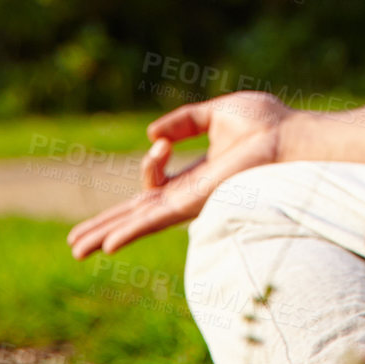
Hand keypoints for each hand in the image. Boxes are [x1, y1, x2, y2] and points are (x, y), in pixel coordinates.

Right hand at [67, 90, 292, 259]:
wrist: (290, 137)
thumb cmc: (267, 123)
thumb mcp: (216, 113)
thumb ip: (183, 121)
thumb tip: (151, 135)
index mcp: (196, 174)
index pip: (155, 186)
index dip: (148, 167)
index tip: (162, 141)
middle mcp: (190, 194)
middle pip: (138, 214)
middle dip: (106, 226)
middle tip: (74, 244)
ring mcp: (190, 201)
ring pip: (139, 222)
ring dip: (106, 233)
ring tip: (76, 250)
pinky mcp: (195, 203)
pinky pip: (154, 219)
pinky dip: (128, 231)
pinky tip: (106, 245)